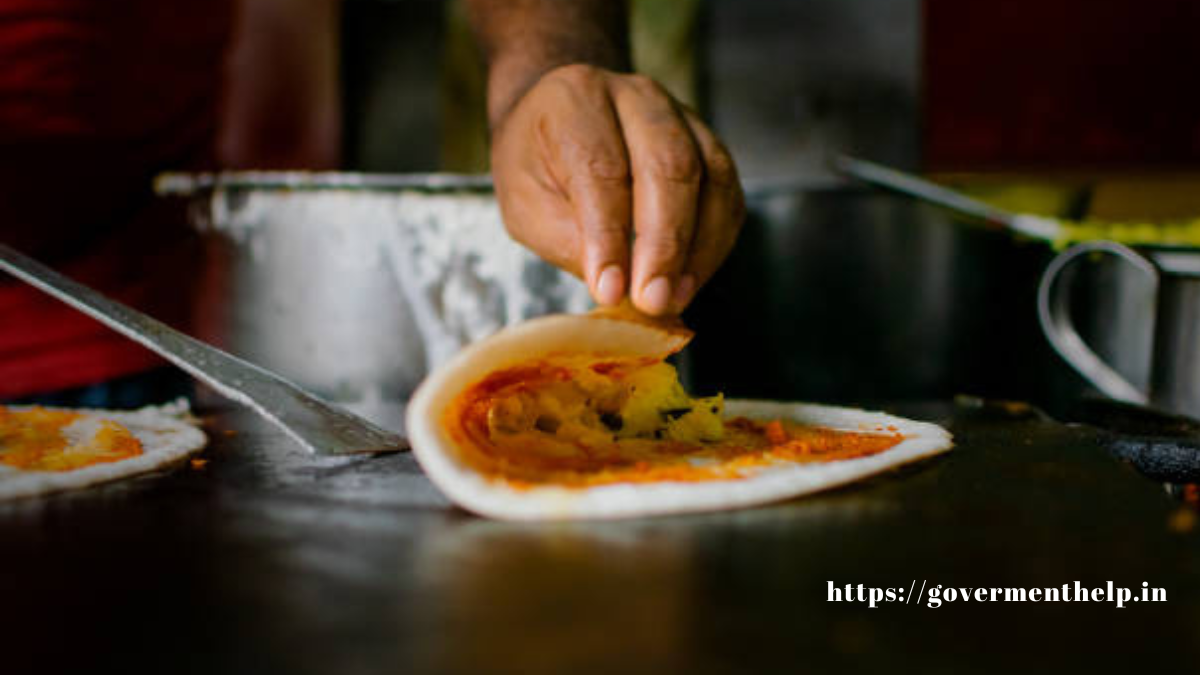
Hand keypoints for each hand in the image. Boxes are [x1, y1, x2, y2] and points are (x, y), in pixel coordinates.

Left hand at [489, 64, 744, 315]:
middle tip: (653, 300)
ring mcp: (682, 115)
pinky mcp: (709, 144)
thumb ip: (565, 239)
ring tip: (673, 297)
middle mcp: (636, 96)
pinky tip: (689, 279)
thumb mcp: (524, 204)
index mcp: (576, 99)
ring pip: (711, 177)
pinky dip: (714, 244)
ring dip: (697, 248)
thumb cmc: (537, 165)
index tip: (610, 291)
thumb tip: (617, 287)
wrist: (561, 121)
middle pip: (668, 166)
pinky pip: (728, 194)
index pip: (602, 168)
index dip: (609, 236)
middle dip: (664, 244)